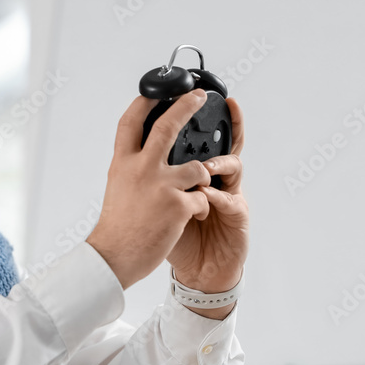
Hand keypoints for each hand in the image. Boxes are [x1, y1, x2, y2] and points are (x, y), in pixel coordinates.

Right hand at [86, 90, 212, 289]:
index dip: (144, 102)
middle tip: (199, 97)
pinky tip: (190, 218)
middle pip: (167, 126)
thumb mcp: (117, 187)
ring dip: (202, 179)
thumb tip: (146, 155)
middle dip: (187, 106)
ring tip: (196, 192)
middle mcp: (141, 168)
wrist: (115, 256)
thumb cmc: (116, 227)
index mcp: (122, 163)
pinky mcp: (178, 204)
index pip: (130, 122)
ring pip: (198, 168)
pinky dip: (200, 207)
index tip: (156, 91)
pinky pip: (202, 197)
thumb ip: (132, 168)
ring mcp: (161, 185)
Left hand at [167, 97, 248, 318]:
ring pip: (233, 166)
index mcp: (191, 174)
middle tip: (204, 102)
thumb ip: (150, 179)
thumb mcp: (156, 203)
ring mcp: (228, 195)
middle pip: (220, 142)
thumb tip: (126, 154)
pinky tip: (207, 196)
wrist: (198, 273)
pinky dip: (218, 197)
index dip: (189, 115)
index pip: (194, 140)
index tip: (182, 91)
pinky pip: (232, 201)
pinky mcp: (237, 217)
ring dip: (215, 164)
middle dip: (217, 121)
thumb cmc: (173, 238)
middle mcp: (213, 180)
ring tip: (202, 168)